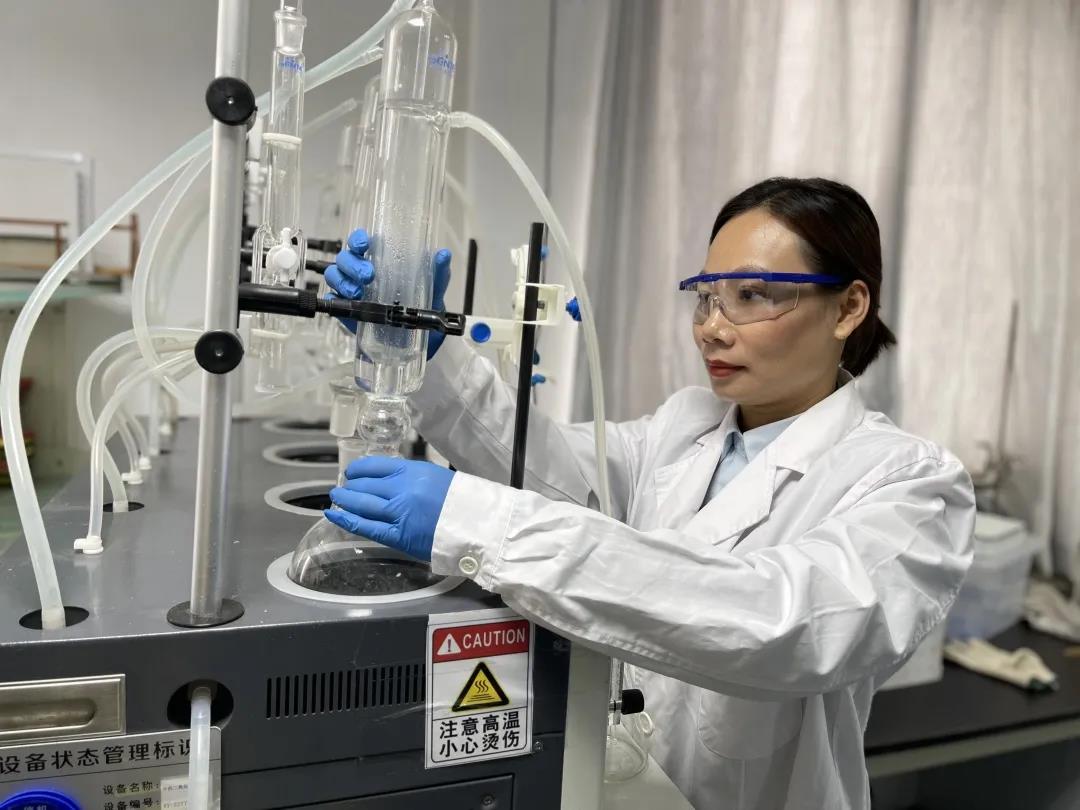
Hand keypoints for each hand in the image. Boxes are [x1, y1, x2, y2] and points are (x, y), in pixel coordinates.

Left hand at [324, 456, 454, 561]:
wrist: (479, 525)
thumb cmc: (463, 502)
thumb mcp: (437, 477)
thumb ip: (413, 477)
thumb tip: (390, 481)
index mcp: (413, 470)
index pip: (375, 465)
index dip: (359, 469)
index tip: (352, 472)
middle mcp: (402, 489)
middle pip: (365, 484)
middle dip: (350, 485)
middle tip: (342, 487)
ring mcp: (398, 512)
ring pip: (361, 503)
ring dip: (345, 499)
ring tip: (336, 497)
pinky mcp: (397, 536)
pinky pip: (365, 526)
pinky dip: (346, 520)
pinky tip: (334, 515)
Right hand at [325, 228, 452, 359]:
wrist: (420, 335)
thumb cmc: (423, 302)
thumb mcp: (434, 286)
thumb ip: (438, 271)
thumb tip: (443, 255)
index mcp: (380, 259)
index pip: (361, 242)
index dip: (358, 239)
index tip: (364, 245)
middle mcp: (362, 271)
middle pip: (345, 258)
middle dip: (353, 265)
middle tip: (368, 276)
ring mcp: (352, 289)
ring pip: (334, 276)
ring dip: (343, 282)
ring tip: (358, 293)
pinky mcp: (348, 309)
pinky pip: (333, 300)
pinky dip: (335, 300)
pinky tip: (346, 303)